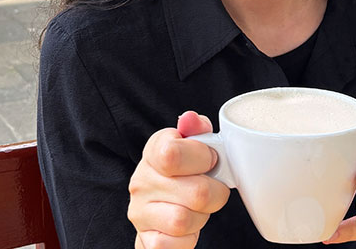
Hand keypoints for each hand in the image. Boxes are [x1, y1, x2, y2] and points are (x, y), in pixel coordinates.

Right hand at [129, 112, 230, 248]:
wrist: (165, 206)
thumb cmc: (186, 172)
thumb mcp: (194, 145)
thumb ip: (198, 130)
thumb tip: (192, 120)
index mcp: (155, 151)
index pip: (172, 154)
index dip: (204, 158)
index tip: (211, 161)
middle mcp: (141, 180)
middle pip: (196, 193)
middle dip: (215, 194)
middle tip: (213, 189)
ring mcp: (140, 211)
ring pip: (183, 221)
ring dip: (202, 217)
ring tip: (199, 209)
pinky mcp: (145, 239)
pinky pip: (172, 245)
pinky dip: (187, 239)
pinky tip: (187, 228)